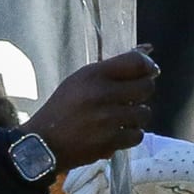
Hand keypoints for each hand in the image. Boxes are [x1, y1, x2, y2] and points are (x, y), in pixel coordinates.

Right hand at [27, 49, 157, 171]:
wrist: (43, 143)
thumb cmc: (63, 108)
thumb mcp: (80, 80)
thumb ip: (112, 68)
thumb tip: (148, 50)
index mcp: (93, 74)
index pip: (135, 61)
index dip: (148, 66)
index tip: (149, 71)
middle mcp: (102, 93)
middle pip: (146, 87)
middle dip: (142, 92)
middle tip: (131, 98)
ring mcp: (107, 119)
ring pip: (144, 113)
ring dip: (136, 116)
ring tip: (121, 118)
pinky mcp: (110, 141)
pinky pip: (137, 135)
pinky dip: (130, 135)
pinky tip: (117, 133)